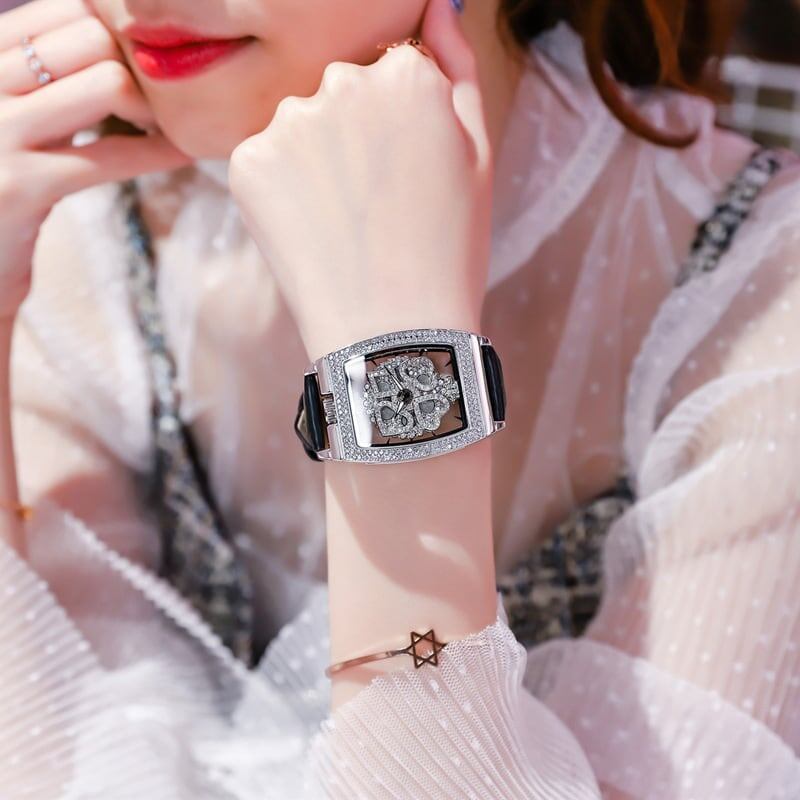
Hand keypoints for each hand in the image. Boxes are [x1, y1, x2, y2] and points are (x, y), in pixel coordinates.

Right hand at [0, 0, 191, 319]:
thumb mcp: (11, 117)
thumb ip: (41, 79)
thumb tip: (105, 39)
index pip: (63, 9)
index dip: (115, 30)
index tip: (141, 60)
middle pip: (91, 37)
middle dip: (137, 66)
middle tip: (156, 101)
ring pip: (106, 83)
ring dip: (149, 107)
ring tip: (157, 128)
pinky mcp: (21, 186)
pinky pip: (110, 156)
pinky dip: (158, 153)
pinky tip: (181, 153)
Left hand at [228, 0, 492, 361]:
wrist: (395, 331)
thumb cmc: (448, 249)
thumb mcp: (477, 155)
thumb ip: (457, 66)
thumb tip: (440, 2)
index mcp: (407, 74)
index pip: (394, 72)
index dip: (401, 128)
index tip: (407, 176)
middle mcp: (343, 81)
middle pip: (343, 89)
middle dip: (357, 134)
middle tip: (377, 205)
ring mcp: (290, 121)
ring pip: (301, 123)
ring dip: (316, 159)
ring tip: (344, 223)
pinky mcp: (248, 162)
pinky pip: (265, 159)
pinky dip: (282, 189)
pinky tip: (311, 230)